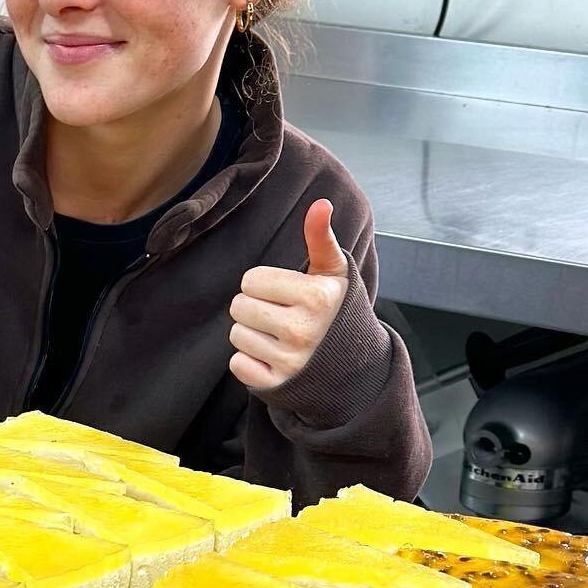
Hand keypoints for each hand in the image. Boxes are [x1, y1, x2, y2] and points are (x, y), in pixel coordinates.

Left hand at [228, 199, 349, 389]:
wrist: (351, 366)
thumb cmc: (334, 311)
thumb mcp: (333, 273)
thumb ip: (321, 238)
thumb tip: (320, 203)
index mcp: (316, 297)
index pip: (251, 280)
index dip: (264, 284)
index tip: (286, 293)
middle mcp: (302, 329)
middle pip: (239, 306)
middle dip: (255, 307)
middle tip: (280, 314)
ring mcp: (289, 360)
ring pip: (236, 335)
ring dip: (252, 334)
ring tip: (278, 336)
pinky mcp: (275, 384)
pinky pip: (236, 363)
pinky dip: (249, 361)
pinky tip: (272, 357)